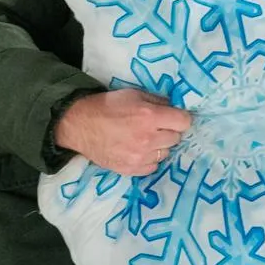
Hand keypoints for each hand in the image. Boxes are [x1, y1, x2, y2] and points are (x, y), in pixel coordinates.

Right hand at [54, 88, 191, 176]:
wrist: (81, 125)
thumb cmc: (108, 106)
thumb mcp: (134, 94)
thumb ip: (157, 101)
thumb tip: (175, 107)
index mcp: (149, 117)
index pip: (184, 122)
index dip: (180, 118)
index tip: (174, 118)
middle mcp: (147, 139)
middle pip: (176, 138)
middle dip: (169, 131)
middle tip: (155, 127)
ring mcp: (139, 157)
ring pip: (165, 154)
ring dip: (159, 146)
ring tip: (144, 139)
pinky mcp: (130, 170)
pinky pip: (152, 166)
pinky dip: (149, 159)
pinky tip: (138, 150)